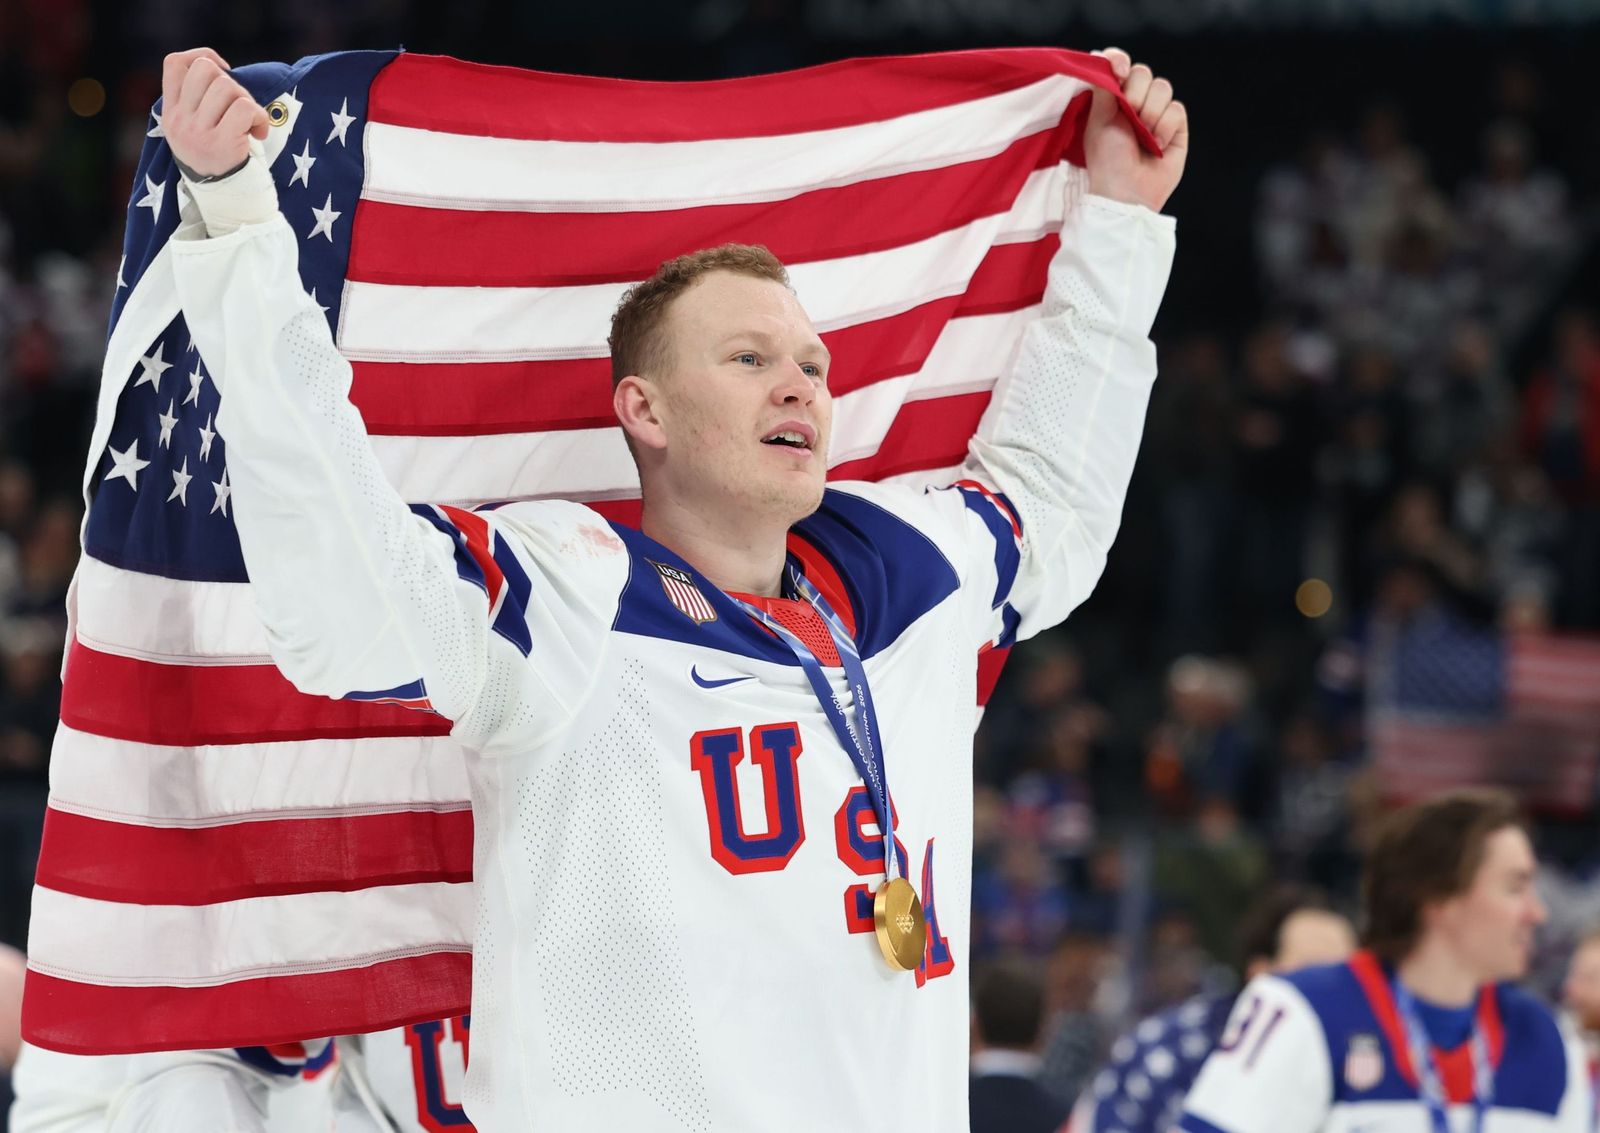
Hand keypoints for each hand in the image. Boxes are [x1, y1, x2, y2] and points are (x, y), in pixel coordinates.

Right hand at [160, 48, 270, 178]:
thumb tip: (220, 68)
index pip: (174, 63)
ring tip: (250, 122)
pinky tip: (259, 132)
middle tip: (239, 106)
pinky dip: (260, 116)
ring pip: (226, 86)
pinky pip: (244, 108)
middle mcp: (179, 120)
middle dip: (231, 82)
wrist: (227, 199)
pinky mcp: (220, 143)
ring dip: (247, 100)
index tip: (223, 71)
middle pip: (205, 69)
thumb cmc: (219, 157)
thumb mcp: (196, 128)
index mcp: (170, 112)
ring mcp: (197, 132)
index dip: (202, 57)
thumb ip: (198, 100)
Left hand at [1084, 49, 1188, 212]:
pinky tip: (1157, 145)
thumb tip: (1107, 58)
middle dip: (1136, 93)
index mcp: (1113, 99)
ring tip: (1143, 137)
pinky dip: (1166, 127)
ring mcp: (1157, 113)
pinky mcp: (1177, 127)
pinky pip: (1177, 109)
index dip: (1120, 61)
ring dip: (1151, 112)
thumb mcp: (1098, 120)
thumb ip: (1104, 87)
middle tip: (1130, 116)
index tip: (1119, 70)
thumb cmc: (1107, 160)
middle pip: (1144, 73)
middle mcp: (1135, 102)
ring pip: (1163, 87)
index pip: (1120, 65)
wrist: (1127, 191)